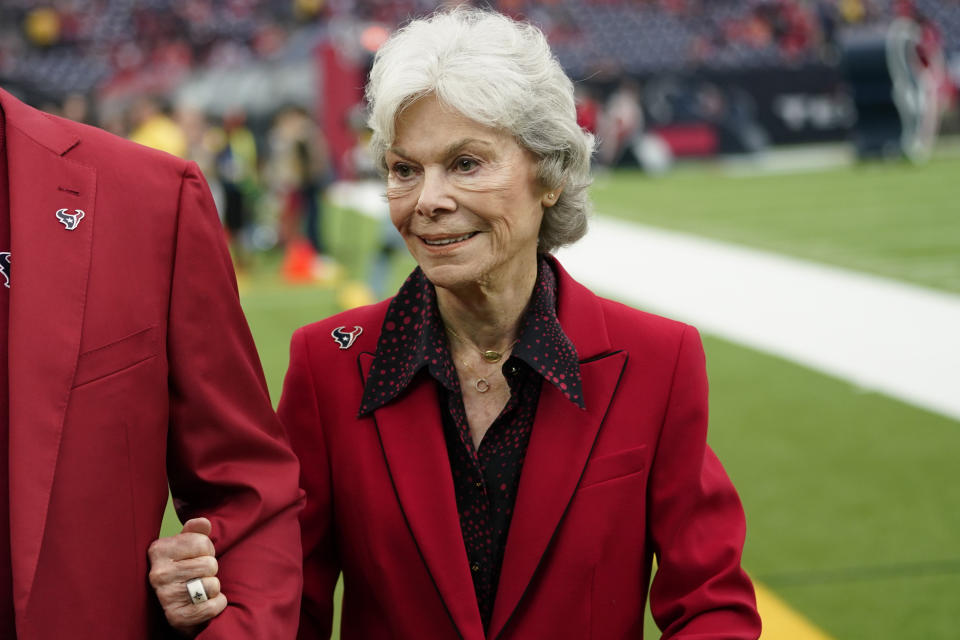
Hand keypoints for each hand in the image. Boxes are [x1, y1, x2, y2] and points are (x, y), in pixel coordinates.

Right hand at [148, 518, 227, 635]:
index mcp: (158, 550)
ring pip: (212, 584)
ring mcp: (165, 596)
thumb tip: (203, 522)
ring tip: (200, 589)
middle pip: (209, 564)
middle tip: (198, 575)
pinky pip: (211, 606)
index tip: (196, 557)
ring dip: (212, 587)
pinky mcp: (176, 617)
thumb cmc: (183, 569)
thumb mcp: (186, 547)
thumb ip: (195, 532)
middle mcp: (158, 573)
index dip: (207, 549)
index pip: (202, 542)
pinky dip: (216, 604)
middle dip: (210, 569)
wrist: (177, 605)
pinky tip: (205, 602)